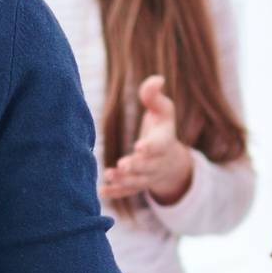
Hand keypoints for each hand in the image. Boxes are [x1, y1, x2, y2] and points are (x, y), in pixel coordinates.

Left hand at [100, 76, 194, 204]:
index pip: (160, 146)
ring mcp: (148, 176)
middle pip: (148, 167)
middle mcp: (157, 162)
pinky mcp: (137, 185)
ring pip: (137, 182)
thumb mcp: (163, 110)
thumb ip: (154, 95)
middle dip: (136, 166)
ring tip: (108, 175)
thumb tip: (157, 79)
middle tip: (123, 165)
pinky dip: (116, 194)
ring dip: (124, 180)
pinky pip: (127, 193)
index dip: (151, 147)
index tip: (140, 147)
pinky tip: (102, 192)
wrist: (169, 160)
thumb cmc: (162, 128)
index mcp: (165, 142)